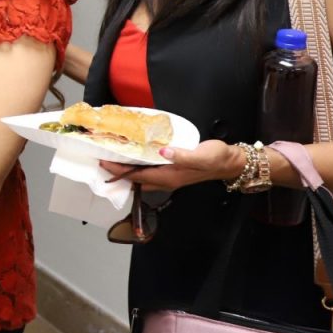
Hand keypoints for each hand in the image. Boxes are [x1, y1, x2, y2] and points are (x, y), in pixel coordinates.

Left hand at [101, 139, 240, 191]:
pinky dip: (138, 165)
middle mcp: (166, 180)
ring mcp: (170, 176)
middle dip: (118, 172)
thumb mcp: (201, 156)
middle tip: (101, 160)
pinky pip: (149, 170)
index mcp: (169, 177)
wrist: (231, 161)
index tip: (103, 162)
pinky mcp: (173, 170)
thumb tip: (162, 152)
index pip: (138, 176)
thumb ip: (182, 156)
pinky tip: (133, 156)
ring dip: (126, 170)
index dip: (119, 170)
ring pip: (142, 177)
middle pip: (136, 179)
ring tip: (112, 158)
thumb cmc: (216, 158)